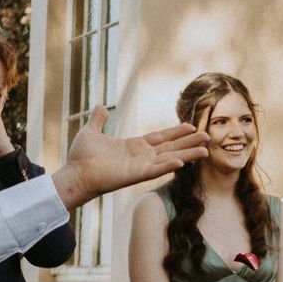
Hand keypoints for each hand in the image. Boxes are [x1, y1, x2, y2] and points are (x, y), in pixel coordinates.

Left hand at [50, 107, 210, 208]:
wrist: (74, 174)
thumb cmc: (81, 157)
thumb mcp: (91, 132)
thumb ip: (99, 120)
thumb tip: (101, 106)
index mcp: (134, 146)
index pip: (160, 137)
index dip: (176, 132)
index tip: (191, 126)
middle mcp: (142, 157)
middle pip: (171, 147)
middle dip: (189, 142)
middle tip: (208, 136)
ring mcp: (141, 167)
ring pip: (170, 159)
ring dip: (187, 155)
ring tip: (205, 151)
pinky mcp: (135, 175)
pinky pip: (155, 171)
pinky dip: (167, 167)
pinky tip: (181, 163)